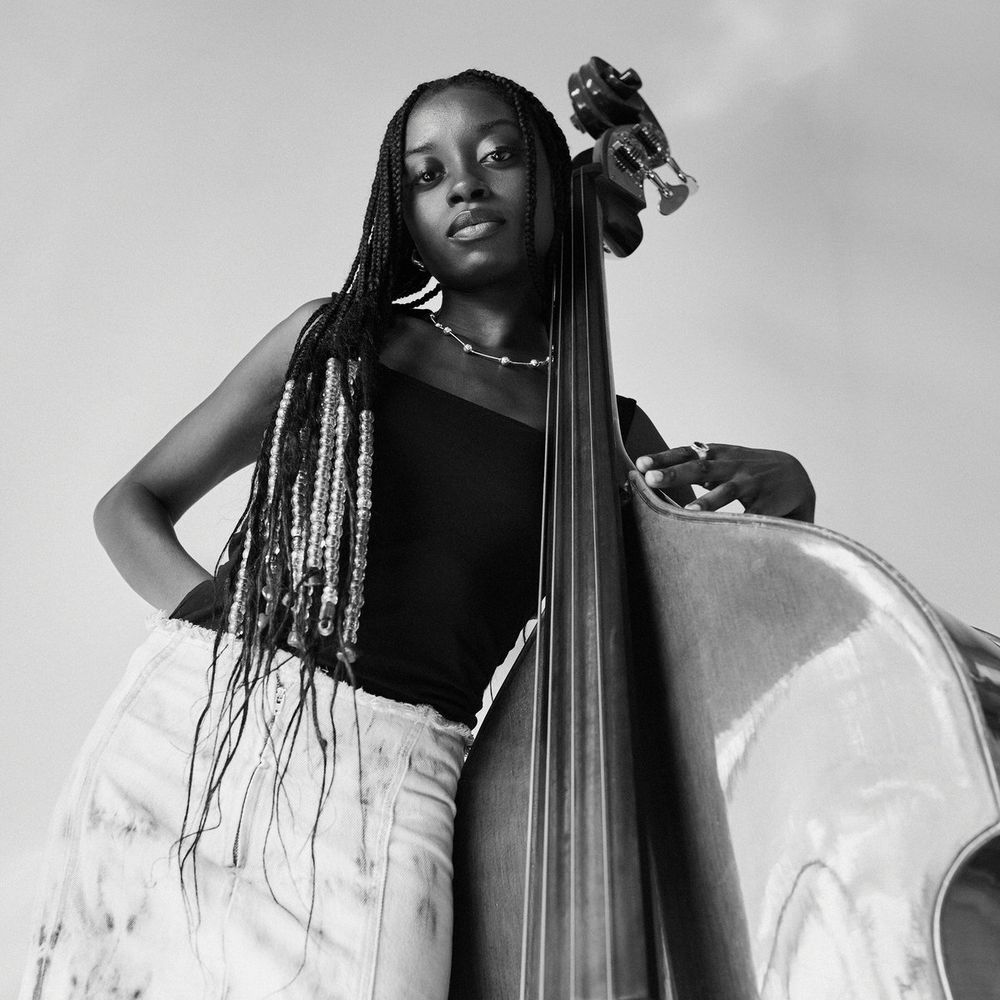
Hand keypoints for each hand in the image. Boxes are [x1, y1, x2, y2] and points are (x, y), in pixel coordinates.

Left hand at [635, 443, 815, 520]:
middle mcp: (732, 466)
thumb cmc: (746, 469)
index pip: (685, 454)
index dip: (663, 458)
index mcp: (717, 455)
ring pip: (726, 492)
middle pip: (701, 469)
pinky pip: (750, 515)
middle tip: (651, 479)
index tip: (641, 464)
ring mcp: (750, 484)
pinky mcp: (766, 503)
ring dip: (707, 502)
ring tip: (688, 513)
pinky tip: (725, 535)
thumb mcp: (722, 461)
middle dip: (675, 474)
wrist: (794, 475)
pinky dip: (739, 523)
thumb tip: (653, 473)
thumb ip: (693, 466)